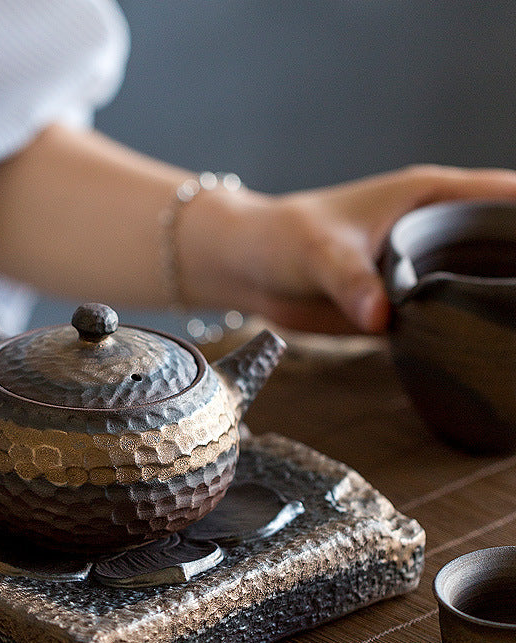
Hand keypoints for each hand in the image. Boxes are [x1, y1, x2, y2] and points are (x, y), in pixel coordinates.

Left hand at [189, 165, 515, 333]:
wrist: (248, 269)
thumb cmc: (282, 238)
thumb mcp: (319, 252)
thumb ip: (351, 280)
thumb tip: (381, 317)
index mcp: (428, 196)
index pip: (504, 196)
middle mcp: (431, 230)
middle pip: (501, 244)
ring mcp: (418, 269)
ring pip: (474, 283)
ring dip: (497, 301)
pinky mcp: (401, 304)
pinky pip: (441, 317)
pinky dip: (459, 329)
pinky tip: (482, 350)